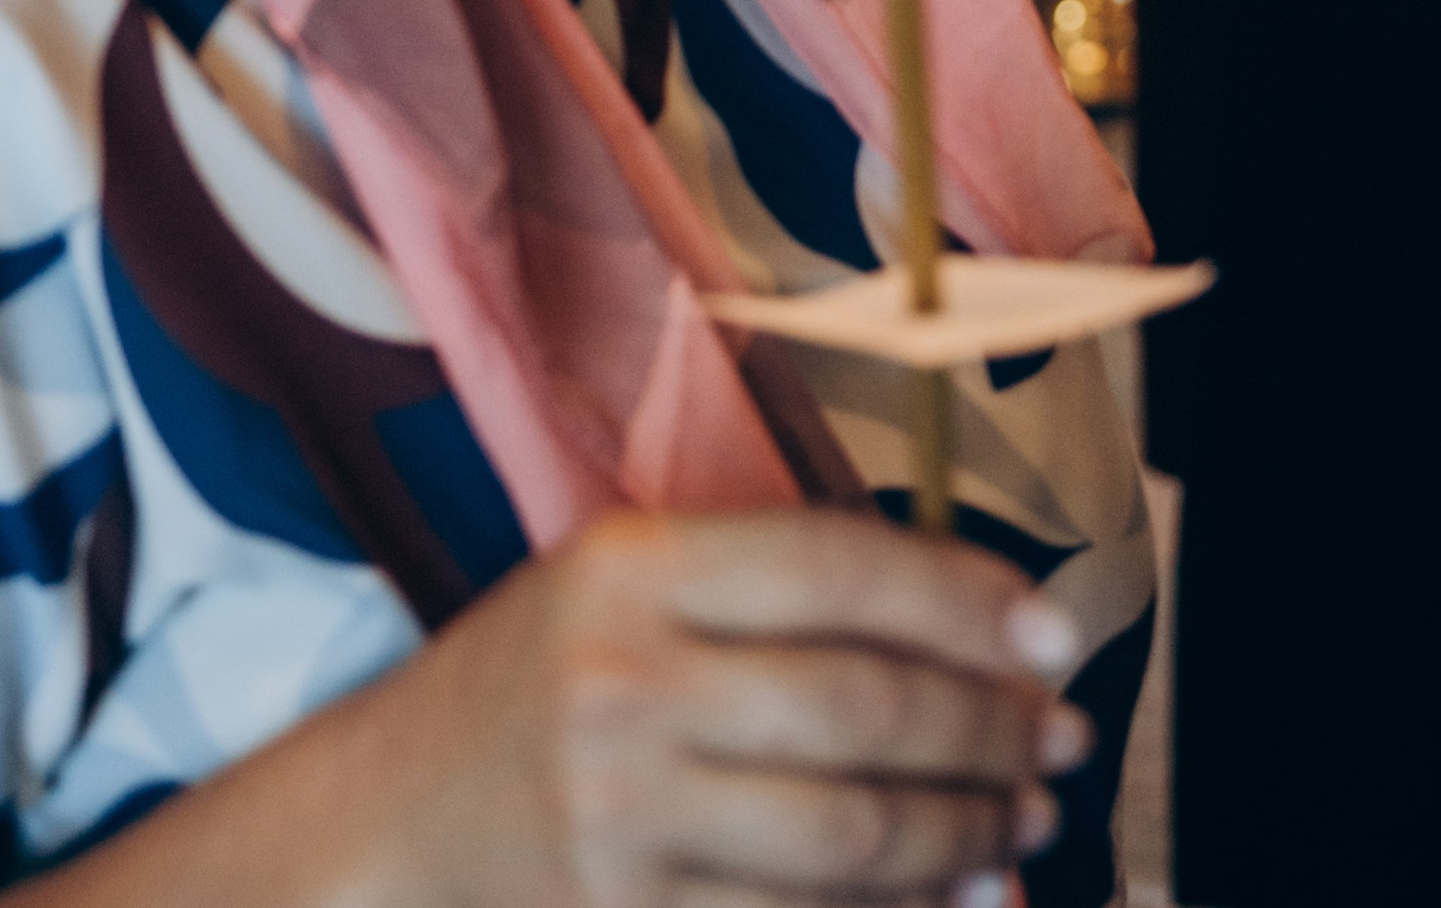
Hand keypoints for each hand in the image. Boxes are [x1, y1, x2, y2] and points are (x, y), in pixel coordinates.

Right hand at [391, 508, 1092, 907]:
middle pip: (863, 708)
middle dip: (989, 730)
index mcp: (630, 567)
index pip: (840, 566)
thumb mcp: (618, 589)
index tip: (1055, 636)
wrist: (378, 834)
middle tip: (1062, 741)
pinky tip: (949, 900)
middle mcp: (623, 683)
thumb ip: (768, 591)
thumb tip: (974, 626)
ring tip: (1021, 822)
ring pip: (849, 838)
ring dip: (964, 833)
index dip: (967, 600)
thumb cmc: (530, 692)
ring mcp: (621, 816)